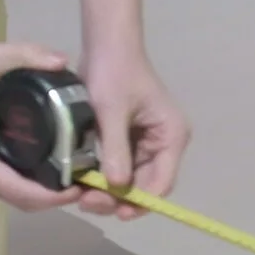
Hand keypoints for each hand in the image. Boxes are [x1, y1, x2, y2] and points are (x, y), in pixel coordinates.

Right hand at [0, 40, 86, 212]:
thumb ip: (25, 55)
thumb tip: (64, 60)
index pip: (21, 193)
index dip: (54, 197)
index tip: (81, 186)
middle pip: (22, 201)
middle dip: (55, 197)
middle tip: (87, 180)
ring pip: (15, 195)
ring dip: (45, 193)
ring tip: (76, 174)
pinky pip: (7, 183)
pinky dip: (31, 183)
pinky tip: (54, 165)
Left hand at [76, 52, 190, 220]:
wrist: (106, 43)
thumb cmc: (114, 71)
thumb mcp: (112, 111)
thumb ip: (116, 150)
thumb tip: (117, 187)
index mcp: (171, 137)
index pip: (161, 183)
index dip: (140, 202)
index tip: (116, 212)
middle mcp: (164, 144)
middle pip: (145, 185)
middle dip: (119, 198)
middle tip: (88, 201)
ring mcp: (147, 143)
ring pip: (130, 179)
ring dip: (108, 190)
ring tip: (82, 194)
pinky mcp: (130, 139)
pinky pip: (120, 166)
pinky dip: (103, 176)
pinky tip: (84, 181)